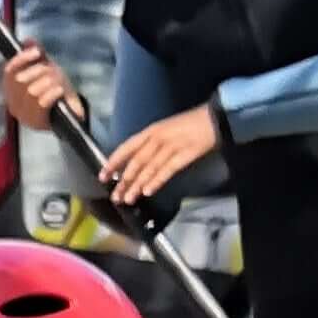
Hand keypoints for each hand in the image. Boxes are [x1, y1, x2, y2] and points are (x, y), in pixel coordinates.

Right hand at [0, 42, 74, 130]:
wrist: (70, 114)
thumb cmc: (55, 91)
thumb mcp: (46, 70)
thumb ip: (36, 55)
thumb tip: (28, 40)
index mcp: (11, 90)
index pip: (9, 71)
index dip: (22, 59)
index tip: (37, 52)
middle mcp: (13, 104)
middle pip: (20, 80)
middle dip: (40, 71)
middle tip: (53, 72)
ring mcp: (24, 115)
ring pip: (32, 91)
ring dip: (49, 83)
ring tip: (58, 83)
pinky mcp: (36, 122)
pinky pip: (41, 102)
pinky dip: (52, 93)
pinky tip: (59, 91)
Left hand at [102, 103, 220, 205]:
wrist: (215, 118)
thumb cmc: (190, 125)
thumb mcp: (165, 130)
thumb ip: (151, 144)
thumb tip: (136, 163)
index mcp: (151, 130)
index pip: (127, 147)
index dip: (114, 162)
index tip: (102, 176)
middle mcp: (158, 137)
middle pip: (136, 161)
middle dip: (124, 180)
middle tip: (115, 196)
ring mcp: (171, 145)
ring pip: (149, 168)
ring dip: (137, 185)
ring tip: (128, 199)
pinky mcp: (185, 154)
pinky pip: (167, 170)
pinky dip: (156, 180)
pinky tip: (148, 192)